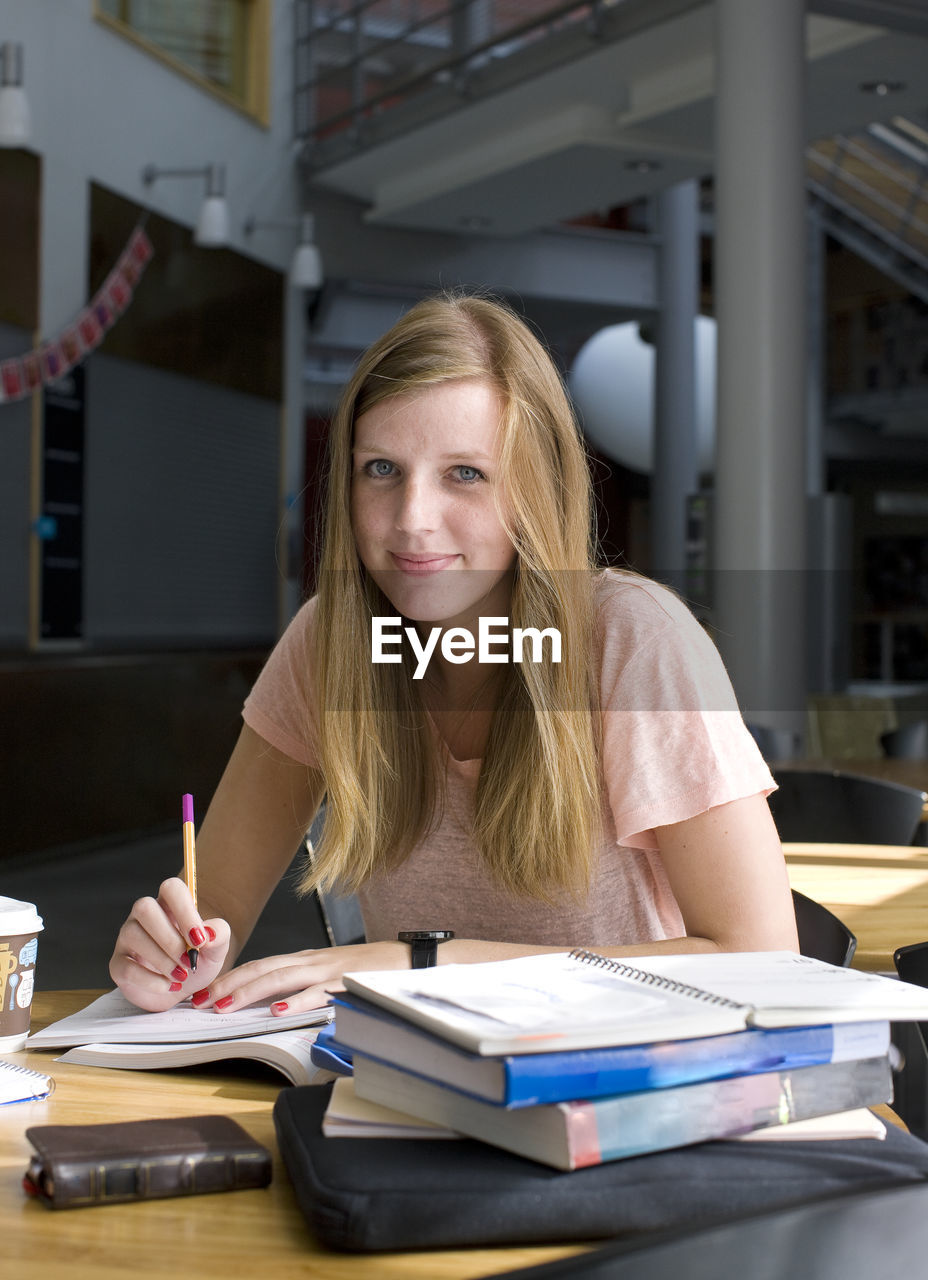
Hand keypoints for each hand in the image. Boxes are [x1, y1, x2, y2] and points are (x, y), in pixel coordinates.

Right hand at [109, 876, 231, 1011]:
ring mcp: (127, 938)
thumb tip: (208, 932)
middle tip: (190, 961)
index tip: (200, 939)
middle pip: (145, 907)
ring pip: (133, 934)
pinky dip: (151, 980)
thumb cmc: (197, 961)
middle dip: (170, 938)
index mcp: (169, 905)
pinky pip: (126, 967)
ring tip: (181, 976)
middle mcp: (144, 916)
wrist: (182, 991)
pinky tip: (169, 986)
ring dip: (162, 959)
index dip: (185, 910)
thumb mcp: (216, 949)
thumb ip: (219, 935)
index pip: (171, 888)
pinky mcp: (118, 964)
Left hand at [187, 941, 410, 1016]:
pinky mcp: (345, 983)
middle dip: (228, 985)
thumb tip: (271, 1003)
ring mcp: (327, 971)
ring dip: (249, 993)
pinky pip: (316, 994)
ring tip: (225, 1007)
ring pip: (279, 979)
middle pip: (261, 969)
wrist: (408, 960)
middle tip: (200, 1001)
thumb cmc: (369, 970)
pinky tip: (278, 1012)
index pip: (260, 966)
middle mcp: (310, 961)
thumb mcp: (329, 974)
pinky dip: (295, 1003)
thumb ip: (303, 984)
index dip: (231, 978)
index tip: (205, 993)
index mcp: (305, 960)